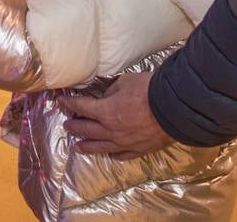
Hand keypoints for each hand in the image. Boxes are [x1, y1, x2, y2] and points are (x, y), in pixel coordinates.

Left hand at [59, 72, 173, 159]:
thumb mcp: (125, 82)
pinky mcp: (139, 149)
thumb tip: (108, 97)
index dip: (70, 103)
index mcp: (105, 111)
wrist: (174, 109)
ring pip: (101, 146)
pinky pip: (121, 155)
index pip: (82, 106)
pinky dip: (113, 154)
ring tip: (78, 146)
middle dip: (75, 126)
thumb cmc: (149, 90)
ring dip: (87, 145)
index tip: (62, 102)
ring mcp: (124, 142)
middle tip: (66, 126)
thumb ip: (113, 91)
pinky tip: (109, 154)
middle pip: (87, 129)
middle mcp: (111, 130)